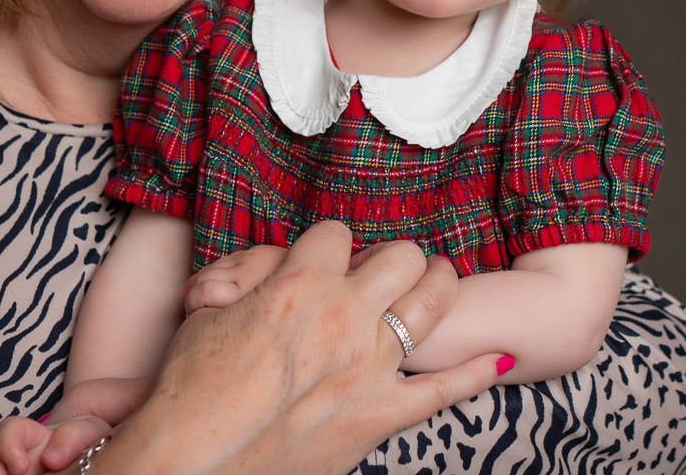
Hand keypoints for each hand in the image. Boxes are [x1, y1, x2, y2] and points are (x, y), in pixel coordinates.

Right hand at [91, 220, 504, 474]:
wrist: (192, 465)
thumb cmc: (186, 391)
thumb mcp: (205, 314)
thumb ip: (248, 278)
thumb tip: (278, 268)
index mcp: (298, 285)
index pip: (336, 233)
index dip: (328, 245)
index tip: (324, 260)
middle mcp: (344, 318)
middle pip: (399, 256)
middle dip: (391, 257)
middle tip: (384, 271)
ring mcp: (371, 368)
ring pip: (433, 304)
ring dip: (438, 285)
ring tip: (437, 280)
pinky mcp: (383, 417)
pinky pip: (446, 390)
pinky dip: (477, 372)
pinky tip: (499, 357)